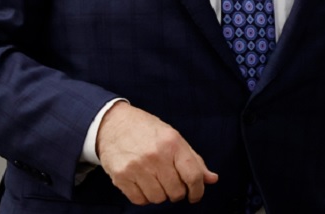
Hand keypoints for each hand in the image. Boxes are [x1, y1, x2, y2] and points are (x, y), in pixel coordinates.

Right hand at [96, 102, 218, 204]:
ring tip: (156, 182)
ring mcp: (137, 167)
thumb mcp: (174, 138)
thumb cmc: (146, 130)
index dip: (198, 190)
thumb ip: (194, 160)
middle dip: (177, 192)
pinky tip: (144, 184)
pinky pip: (140, 200)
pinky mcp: (121, 176)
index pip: (193, 176)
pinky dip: (144, 197)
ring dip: (160, 195)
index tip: (195, 194)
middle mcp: (156, 155)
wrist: (113, 123)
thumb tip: (211, 179)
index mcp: (173, 143)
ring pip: (158, 198)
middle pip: (176, 191)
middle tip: (172, 184)